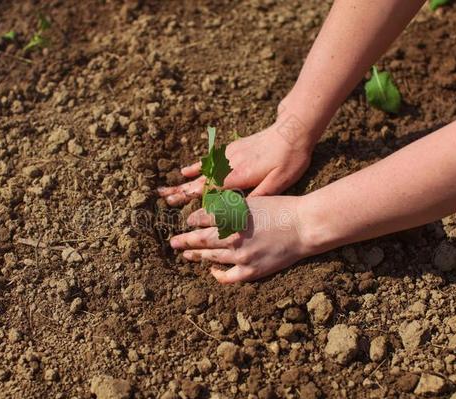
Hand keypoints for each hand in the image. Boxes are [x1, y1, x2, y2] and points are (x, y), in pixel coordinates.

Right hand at [158, 114, 315, 205]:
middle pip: (200, 181)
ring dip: (184, 182)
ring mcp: (228, 156)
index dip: (191, 198)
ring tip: (167, 189)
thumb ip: (258, 196)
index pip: (209, 190)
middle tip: (163, 198)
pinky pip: (209, 160)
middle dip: (181, 191)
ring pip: (201, 172)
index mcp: (238, 177)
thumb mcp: (279, 182)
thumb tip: (239, 211)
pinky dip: (196, 166)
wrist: (292, 130)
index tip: (174, 204)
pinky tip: (184, 171)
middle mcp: (228, 166)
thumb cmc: (288, 159)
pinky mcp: (232, 150)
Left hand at [169, 196, 314, 282]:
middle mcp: (232, 236)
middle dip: (184, 240)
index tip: (189, 221)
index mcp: (231, 216)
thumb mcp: (252, 201)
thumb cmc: (280, 209)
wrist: (304, 226)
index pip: (202, 218)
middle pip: (200, 239)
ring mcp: (240, 256)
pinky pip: (227, 277)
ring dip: (196, 255)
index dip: (193, 220)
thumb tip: (211, 212)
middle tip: (173, 243)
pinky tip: (212, 271)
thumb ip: (230, 207)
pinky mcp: (250, 271)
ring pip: (210, 257)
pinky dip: (217, 274)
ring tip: (187, 255)